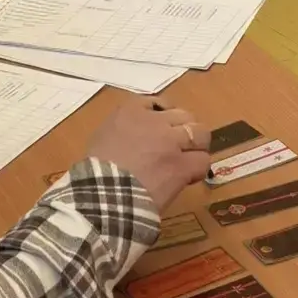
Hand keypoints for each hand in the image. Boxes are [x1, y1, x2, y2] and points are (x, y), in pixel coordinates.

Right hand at [87, 101, 210, 212]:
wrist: (102, 194)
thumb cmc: (95, 170)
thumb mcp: (102, 137)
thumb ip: (122, 130)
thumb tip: (135, 139)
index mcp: (130, 111)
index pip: (159, 103)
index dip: (166, 116)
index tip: (166, 128)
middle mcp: (155, 121)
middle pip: (184, 116)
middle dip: (185, 129)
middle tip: (181, 145)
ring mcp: (171, 142)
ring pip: (200, 134)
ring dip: (197, 146)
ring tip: (191, 159)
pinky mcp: (181, 165)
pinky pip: (202, 161)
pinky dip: (199, 169)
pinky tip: (189, 177)